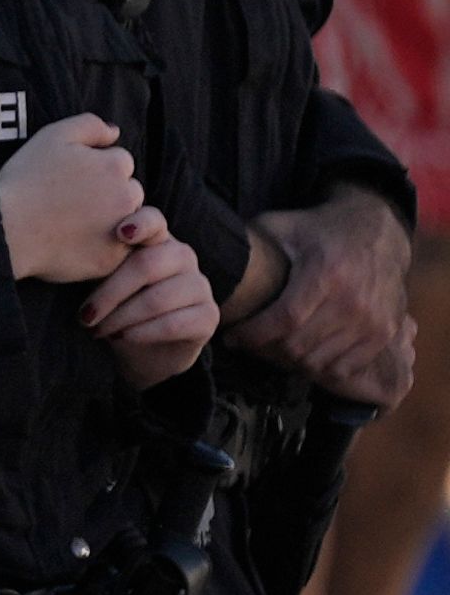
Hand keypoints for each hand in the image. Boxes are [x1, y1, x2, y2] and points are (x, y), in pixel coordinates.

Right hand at [0, 115, 146, 284]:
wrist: (7, 229)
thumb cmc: (26, 180)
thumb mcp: (52, 136)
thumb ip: (90, 125)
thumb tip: (115, 132)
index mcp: (116, 165)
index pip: (118, 162)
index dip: (93, 168)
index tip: (69, 179)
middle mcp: (129, 196)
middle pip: (128, 191)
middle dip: (108, 194)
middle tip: (70, 202)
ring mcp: (124, 231)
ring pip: (127, 221)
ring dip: (110, 220)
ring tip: (73, 222)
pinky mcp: (112, 260)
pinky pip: (116, 252)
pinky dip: (101, 247)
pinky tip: (73, 242)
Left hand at [80, 223, 220, 389]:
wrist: (140, 349)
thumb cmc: (113, 305)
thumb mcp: (100, 280)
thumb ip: (97, 260)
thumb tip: (70, 251)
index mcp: (156, 240)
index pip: (153, 220)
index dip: (140, 223)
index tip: (120, 233)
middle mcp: (183, 256)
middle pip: (147, 265)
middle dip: (110, 293)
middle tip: (84, 315)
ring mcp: (200, 285)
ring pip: (158, 298)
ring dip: (121, 317)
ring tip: (96, 329)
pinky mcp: (209, 316)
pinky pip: (173, 323)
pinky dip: (142, 332)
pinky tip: (121, 338)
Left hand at [232, 191, 417, 404]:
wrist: (381, 233)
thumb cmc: (322, 230)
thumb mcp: (284, 225)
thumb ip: (250, 240)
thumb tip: (210, 254)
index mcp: (327, 274)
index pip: (284, 321)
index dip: (253, 335)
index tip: (231, 338)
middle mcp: (354, 302)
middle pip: (299, 346)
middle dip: (265, 351)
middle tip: (247, 345)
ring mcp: (374, 321)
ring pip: (320, 362)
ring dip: (289, 362)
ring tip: (269, 350)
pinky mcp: (385, 333)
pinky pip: (344, 368)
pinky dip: (318, 368)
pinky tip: (300, 355)